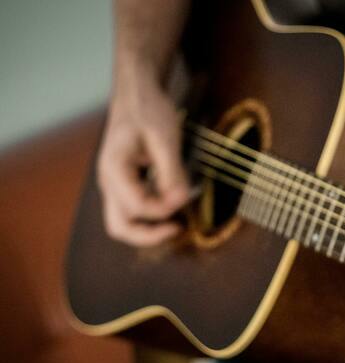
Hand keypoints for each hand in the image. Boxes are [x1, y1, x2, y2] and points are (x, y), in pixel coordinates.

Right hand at [97, 73, 189, 246]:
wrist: (137, 94)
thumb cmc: (148, 110)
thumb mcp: (165, 138)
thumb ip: (172, 171)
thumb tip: (181, 200)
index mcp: (114, 170)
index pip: (138, 207)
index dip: (165, 209)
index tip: (186, 196)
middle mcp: (109, 182)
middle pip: (120, 228)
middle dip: (150, 235)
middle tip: (179, 229)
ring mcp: (115, 185)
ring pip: (124, 223)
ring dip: (150, 228)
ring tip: (178, 221)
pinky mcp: (125, 185)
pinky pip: (134, 211)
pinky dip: (152, 216)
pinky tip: (173, 206)